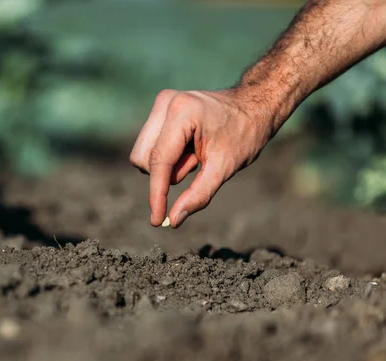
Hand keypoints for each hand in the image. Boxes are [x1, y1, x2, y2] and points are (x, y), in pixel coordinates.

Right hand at [129, 88, 274, 227]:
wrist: (254, 105)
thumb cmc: (245, 134)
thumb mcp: (225, 168)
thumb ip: (199, 194)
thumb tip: (173, 220)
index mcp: (182, 112)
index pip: (159, 161)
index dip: (156, 194)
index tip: (156, 221)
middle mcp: (166, 103)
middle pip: (144, 159)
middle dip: (165, 174)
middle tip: (196, 167)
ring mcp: (161, 104)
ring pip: (143, 154)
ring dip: (167, 166)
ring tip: (196, 155)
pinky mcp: (160, 109)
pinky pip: (150, 146)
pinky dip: (168, 157)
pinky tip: (190, 149)